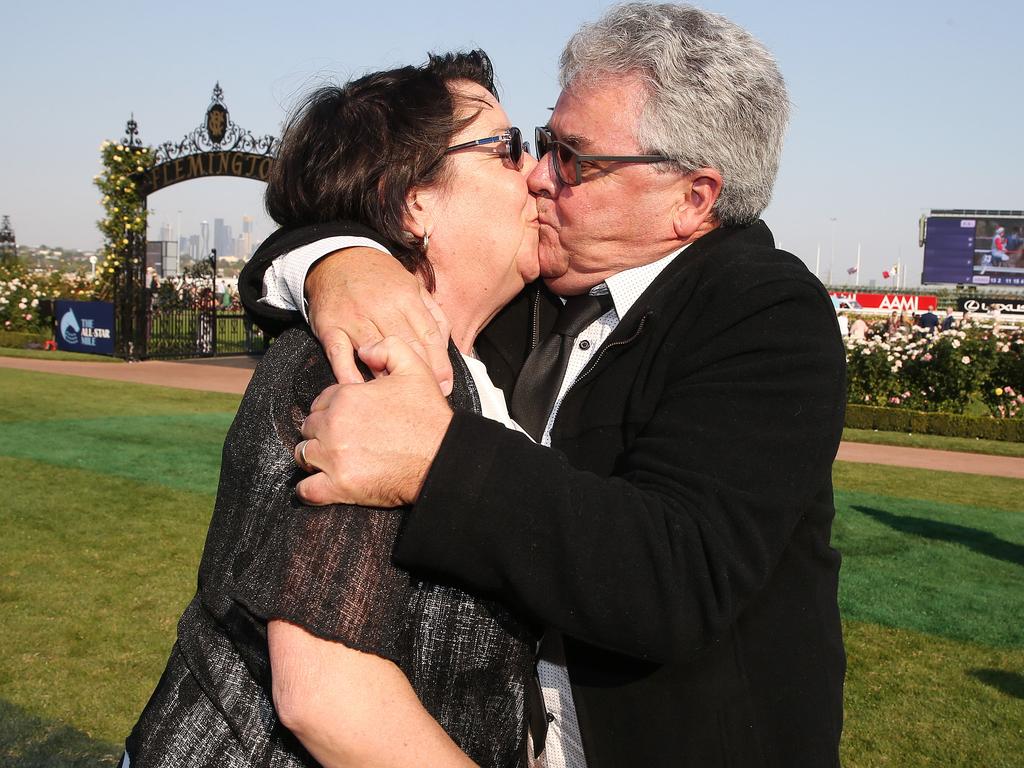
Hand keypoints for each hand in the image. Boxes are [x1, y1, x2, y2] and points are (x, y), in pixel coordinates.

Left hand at [295, 336, 453, 506]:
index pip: (320, 402)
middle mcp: (334, 425)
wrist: (442, 457)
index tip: (346, 418)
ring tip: (332, 460)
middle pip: (309, 428)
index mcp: (346, 397)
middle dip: (321, 432)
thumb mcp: (415, 368)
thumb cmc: (429, 417)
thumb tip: (364, 350)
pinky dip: (309, 489)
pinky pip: (307, 490)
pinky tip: (320, 485)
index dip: (332, 409)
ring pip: (304, 455)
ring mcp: (334, 457)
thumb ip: (387, 348)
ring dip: (315, 458)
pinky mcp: (339, 486)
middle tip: (341, 440)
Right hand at [305, 248, 453, 394]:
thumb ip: (433, 316)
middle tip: (426, 395)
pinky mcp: (330, 326)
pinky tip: (359, 389)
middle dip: (419, 372)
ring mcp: (354, 317)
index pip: (428, 334)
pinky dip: (348, 373)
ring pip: (375, 351)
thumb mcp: (413, 286)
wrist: (336, 258)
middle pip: (406, 345)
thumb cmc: (380, 279)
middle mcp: (381, 306)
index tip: (445, 383)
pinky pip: (339, 354)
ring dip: (387, 376)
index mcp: (406, 297)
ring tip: (398, 396)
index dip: (439, 362)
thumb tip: (450, 348)